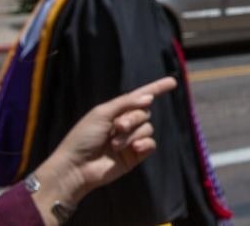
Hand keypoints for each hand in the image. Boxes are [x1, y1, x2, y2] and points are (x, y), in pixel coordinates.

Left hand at [36, 76, 177, 205]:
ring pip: (147, 128)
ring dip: (132, 135)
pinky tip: (134, 149)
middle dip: (133, 118)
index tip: (173, 82)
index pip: (140, 97)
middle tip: (118, 126)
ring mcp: (130, 140)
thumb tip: (149, 97)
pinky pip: (151, 144)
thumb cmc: (82, 138)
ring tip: (115, 144)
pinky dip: (144, 144)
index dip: (156, 88)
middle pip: (144, 113)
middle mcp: (125, 125)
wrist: (76, 167)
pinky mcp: (135, 156)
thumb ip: (126, 103)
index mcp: (116, 112)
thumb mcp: (102, 113)